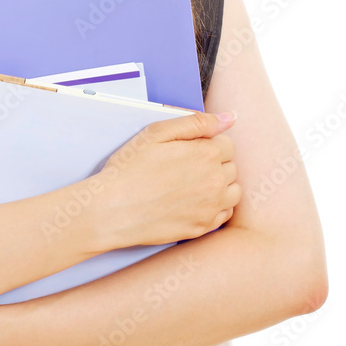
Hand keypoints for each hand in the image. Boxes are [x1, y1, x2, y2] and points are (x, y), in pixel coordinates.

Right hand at [76, 111, 240, 251]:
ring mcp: (211, 206)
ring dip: (220, 185)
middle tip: (185, 167)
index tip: (188, 150)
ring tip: (193, 184)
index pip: (227, 144)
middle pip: (231, 167)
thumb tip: (230, 118)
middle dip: (214, 163)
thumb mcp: (156, 133)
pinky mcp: (203, 227)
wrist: (112, 209)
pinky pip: (224, 214)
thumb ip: (196, 122)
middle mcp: (215, 181)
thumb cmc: (129, 169)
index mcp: (206, 154)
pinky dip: (215, 206)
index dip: (207, 144)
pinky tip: (193, 201)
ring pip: (233, 191)